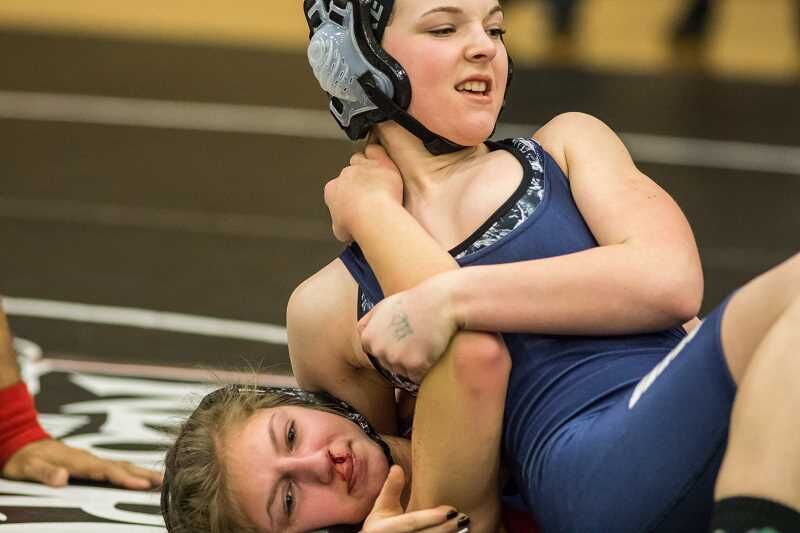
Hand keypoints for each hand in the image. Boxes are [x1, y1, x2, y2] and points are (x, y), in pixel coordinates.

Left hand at [2, 438, 162, 489]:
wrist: (20, 441)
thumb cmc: (24, 458)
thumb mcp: (28, 467)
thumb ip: (45, 472)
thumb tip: (63, 478)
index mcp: (77, 461)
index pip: (106, 471)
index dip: (125, 478)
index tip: (143, 485)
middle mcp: (88, 458)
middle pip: (121, 466)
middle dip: (143, 474)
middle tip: (165, 481)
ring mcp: (90, 459)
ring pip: (121, 465)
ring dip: (141, 472)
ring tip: (161, 479)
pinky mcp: (90, 462)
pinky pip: (115, 467)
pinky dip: (131, 471)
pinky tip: (139, 475)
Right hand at [324, 143, 402, 241]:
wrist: (373, 215)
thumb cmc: (358, 224)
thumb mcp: (341, 232)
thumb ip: (341, 224)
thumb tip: (345, 228)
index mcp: (332, 190)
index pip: (337, 187)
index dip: (347, 195)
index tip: (356, 204)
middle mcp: (345, 175)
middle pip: (349, 172)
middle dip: (358, 181)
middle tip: (369, 194)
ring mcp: (363, 167)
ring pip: (361, 159)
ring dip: (367, 166)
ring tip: (377, 180)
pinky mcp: (380, 162)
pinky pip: (376, 150)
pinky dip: (378, 155)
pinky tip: (384, 164)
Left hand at [358, 275, 457, 383]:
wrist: (440, 302)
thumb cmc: (414, 302)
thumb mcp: (383, 306)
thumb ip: (368, 322)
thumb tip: (360, 334)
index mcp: (367, 337)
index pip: (376, 354)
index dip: (392, 346)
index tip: (403, 335)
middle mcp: (378, 349)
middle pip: (390, 365)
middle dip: (403, 356)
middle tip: (416, 336)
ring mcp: (395, 358)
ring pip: (404, 372)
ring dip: (415, 363)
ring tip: (424, 341)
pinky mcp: (414, 366)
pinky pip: (418, 377)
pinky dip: (426, 368)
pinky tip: (431, 349)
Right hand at [362, 465, 465, 532]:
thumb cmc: (381, 525)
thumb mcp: (382, 507)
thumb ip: (391, 488)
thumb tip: (398, 467)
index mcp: (385, 529)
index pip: (411, 522)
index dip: (430, 517)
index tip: (450, 510)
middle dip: (445, 528)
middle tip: (463, 517)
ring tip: (464, 525)